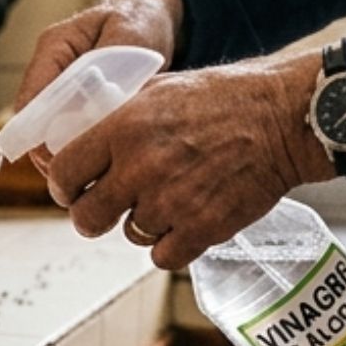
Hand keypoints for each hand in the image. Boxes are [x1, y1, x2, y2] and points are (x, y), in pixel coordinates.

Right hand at [16, 0, 184, 173]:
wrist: (152, 16)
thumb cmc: (140, 20)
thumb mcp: (131, 36)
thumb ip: (111, 69)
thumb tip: (95, 105)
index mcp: (55, 48)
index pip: (31, 98)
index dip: (39, 133)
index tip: (61, 159)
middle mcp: (49, 70)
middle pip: (35, 123)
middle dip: (54, 152)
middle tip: (82, 175)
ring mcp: (59, 89)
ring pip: (48, 134)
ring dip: (68, 155)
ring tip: (94, 177)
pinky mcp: (73, 104)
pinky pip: (67, 134)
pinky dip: (82, 150)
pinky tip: (102, 167)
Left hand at [46, 50, 336, 269]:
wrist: (282, 118)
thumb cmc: (223, 98)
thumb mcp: (158, 89)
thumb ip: (118, 119)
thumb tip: (83, 139)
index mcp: (123, 129)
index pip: (64, 173)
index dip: (63, 186)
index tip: (71, 189)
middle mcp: (140, 168)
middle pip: (87, 217)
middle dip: (90, 217)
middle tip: (102, 211)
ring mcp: (171, 202)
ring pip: (129, 235)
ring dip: (141, 224)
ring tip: (164, 202)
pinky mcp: (201, 229)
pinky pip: (163, 256)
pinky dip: (170, 245)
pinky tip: (182, 224)